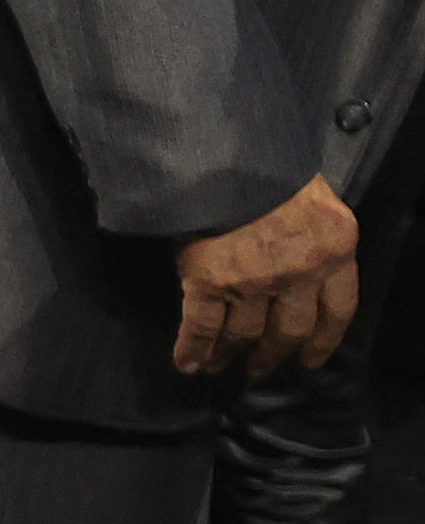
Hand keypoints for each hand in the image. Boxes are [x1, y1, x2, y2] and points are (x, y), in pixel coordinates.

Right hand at [175, 175, 362, 378]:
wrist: (230, 154)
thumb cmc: (272, 167)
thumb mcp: (315, 199)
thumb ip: (312, 234)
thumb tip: (294, 261)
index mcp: (334, 250)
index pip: (337, 311)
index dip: (323, 341)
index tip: (311, 360)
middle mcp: (299, 274)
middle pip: (290, 330)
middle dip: (273, 354)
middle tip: (259, 369)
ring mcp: (253, 281)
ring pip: (245, 333)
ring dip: (229, 354)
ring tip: (218, 366)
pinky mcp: (210, 281)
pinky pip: (201, 325)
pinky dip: (192, 348)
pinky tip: (186, 363)